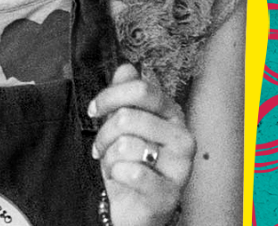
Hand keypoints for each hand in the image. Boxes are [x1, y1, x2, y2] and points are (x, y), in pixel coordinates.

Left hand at [91, 64, 193, 225]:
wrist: (137, 210)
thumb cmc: (131, 165)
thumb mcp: (123, 127)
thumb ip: (125, 96)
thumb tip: (126, 68)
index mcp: (172, 115)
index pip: (142, 89)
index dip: (111, 96)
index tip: (94, 109)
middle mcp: (183, 137)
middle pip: (129, 117)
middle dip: (104, 134)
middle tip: (101, 147)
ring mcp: (181, 166)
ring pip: (126, 145)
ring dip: (109, 158)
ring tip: (114, 165)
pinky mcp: (170, 193)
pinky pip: (130, 172)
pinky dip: (116, 175)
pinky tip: (122, 179)